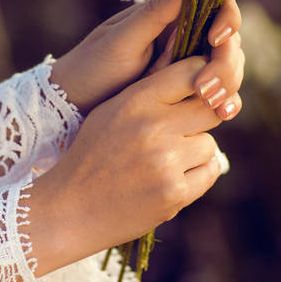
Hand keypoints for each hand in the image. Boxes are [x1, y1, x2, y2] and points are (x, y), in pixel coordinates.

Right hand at [27, 57, 228, 275]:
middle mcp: (153, 127)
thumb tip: (199, 78)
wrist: (70, 209)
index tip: (199, 89)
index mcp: (136, 101)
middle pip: (210, 109)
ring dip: (196, 151)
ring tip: (167, 160)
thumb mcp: (112, 111)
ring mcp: (165, 161)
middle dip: (201, 118)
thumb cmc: (93, 155)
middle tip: (185, 129)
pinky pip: (209, 171)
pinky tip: (174, 177)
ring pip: (209, 143)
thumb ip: (150, 93)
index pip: (192, 72)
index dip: (202, 79)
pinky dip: (197, 174)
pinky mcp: (174, 193)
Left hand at [49, 0, 243, 120]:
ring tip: (216, 106)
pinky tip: (223, 112)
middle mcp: (185, 35)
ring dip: (229, 82)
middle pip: (228, 39)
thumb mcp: (119, 40)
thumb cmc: (92, 66)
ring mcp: (188, 63)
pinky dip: (226, 100)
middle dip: (226, 61)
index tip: (216, 39)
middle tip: (206, 88)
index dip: (227, 18)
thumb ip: (153, 15)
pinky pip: (218, 91)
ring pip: (228, 65)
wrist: (75, 105)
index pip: (216, 4)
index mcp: (170, 14)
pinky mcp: (188, 90)